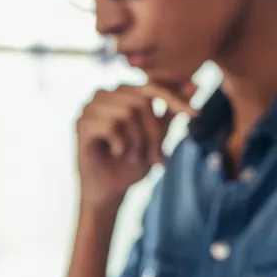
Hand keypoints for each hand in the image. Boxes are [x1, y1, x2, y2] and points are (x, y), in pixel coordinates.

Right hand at [76, 82, 197, 209]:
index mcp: (120, 92)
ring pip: (126, 114)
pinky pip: (110, 126)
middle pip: (140, 102)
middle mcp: (103, 94)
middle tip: (155, 158)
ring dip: (137, 141)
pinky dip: (120, 144)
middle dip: (153, 133)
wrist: (109, 191)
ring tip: (133, 156)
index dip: (174, 99)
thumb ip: (171, 111)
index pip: (151, 87)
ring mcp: (89, 108)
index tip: (196, 114)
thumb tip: (195, 85)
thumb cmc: (130, 163)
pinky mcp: (81, 124)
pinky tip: (116, 153)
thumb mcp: (157, 135)